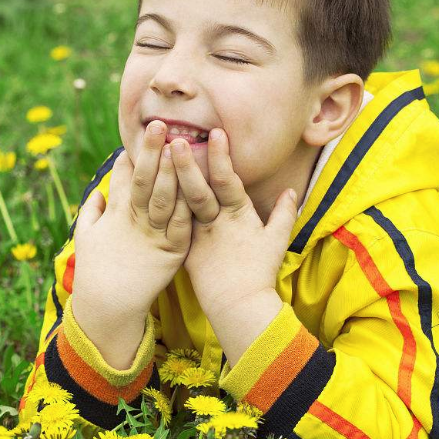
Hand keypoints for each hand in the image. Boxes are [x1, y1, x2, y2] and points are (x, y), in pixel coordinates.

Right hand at [72, 120, 192, 323]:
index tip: (141, 132)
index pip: (124, 178)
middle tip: (159, 124)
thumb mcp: (86, 237)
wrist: (108, 308)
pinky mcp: (171, 254)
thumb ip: (92, 211)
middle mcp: (134, 222)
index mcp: (115, 214)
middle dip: (151, 152)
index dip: (131, 155)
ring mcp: (153, 237)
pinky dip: (188, 206)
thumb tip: (99, 191)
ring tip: (178, 146)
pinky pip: (182, 226)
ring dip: (172, 172)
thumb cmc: (95, 271)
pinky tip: (197, 185)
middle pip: (144, 180)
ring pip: (164, 198)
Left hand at [168, 129, 298, 314]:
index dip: (221, 156)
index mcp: (239, 216)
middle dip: (186, 164)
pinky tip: (147, 188)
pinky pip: (171, 223)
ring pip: (182, 206)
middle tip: (174, 140)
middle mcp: (216, 223)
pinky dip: (160, 205)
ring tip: (157, 159)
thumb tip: (291, 191)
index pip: (229, 180)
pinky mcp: (184, 249)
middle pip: (199, 190)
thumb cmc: (259, 273)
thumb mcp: (276, 241)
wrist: (239, 306)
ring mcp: (198, 236)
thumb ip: (283, 214)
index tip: (215, 132)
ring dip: (170, 181)